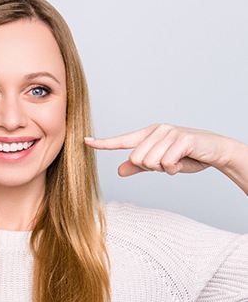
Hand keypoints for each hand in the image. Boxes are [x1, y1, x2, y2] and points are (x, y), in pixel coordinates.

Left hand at [84, 124, 243, 177]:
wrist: (215, 151)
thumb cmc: (187, 156)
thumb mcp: (160, 164)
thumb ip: (139, 167)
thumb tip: (119, 170)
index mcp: (148, 135)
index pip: (122, 140)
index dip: (103, 143)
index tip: (86, 141)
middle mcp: (156, 131)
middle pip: (136, 159)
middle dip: (151, 168)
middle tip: (167, 163)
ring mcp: (169, 133)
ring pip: (150, 162)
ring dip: (164, 169)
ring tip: (176, 161)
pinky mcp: (181, 139)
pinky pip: (166, 162)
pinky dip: (174, 168)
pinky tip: (183, 161)